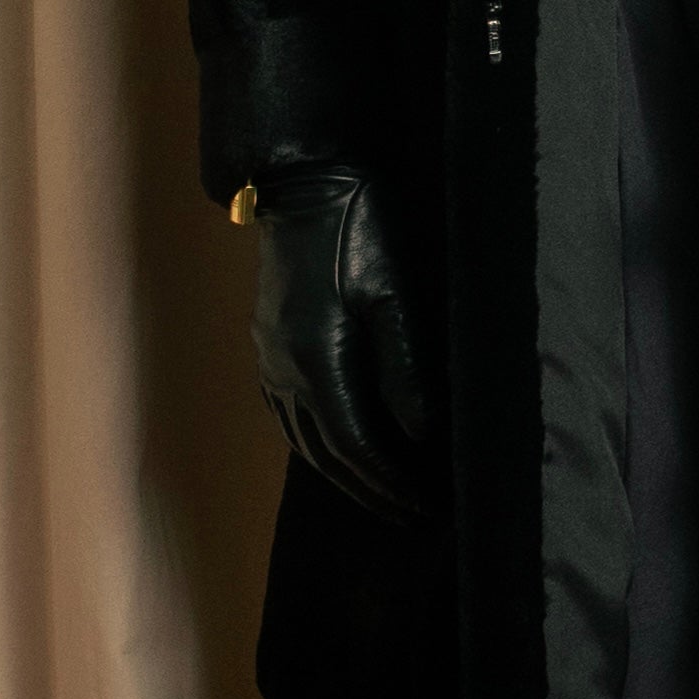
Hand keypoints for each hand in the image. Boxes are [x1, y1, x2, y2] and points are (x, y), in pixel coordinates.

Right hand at [250, 166, 446, 521]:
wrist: (303, 182)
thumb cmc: (357, 227)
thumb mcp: (392, 291)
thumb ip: (404, 366)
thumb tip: (420, 434)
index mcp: (316, 360)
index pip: (356, 445)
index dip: (392, 482)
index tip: (429, 505)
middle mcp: (284, 371)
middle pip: (328, 454)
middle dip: (374, 491)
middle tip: (417, 515)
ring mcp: (270, 360)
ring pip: (305, 441)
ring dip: (345, 476)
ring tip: (386, 498)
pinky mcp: (268, 345)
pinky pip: (289, 417)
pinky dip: (318, 445)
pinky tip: (339, 452)